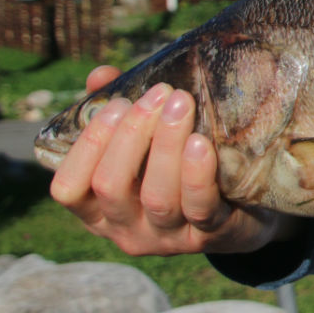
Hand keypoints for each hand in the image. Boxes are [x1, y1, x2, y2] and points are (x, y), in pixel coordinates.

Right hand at [48, 66, 296, 255]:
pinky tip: (200, 143)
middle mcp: (127, 230)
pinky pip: (199, 206)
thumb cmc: (179, 169)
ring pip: (157, 196)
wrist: (244, 211)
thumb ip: (118, 114)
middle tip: (159, 93)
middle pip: (111, 186)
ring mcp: (168, 237)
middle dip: (131, 134)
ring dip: (166, 144)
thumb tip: (100, 75)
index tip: (116, 103)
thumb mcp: (144, 145)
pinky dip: (196, 174)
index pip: (69, 188)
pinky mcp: (210, 235)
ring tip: (181, 103)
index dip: (88, 144)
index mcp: (98, 210)